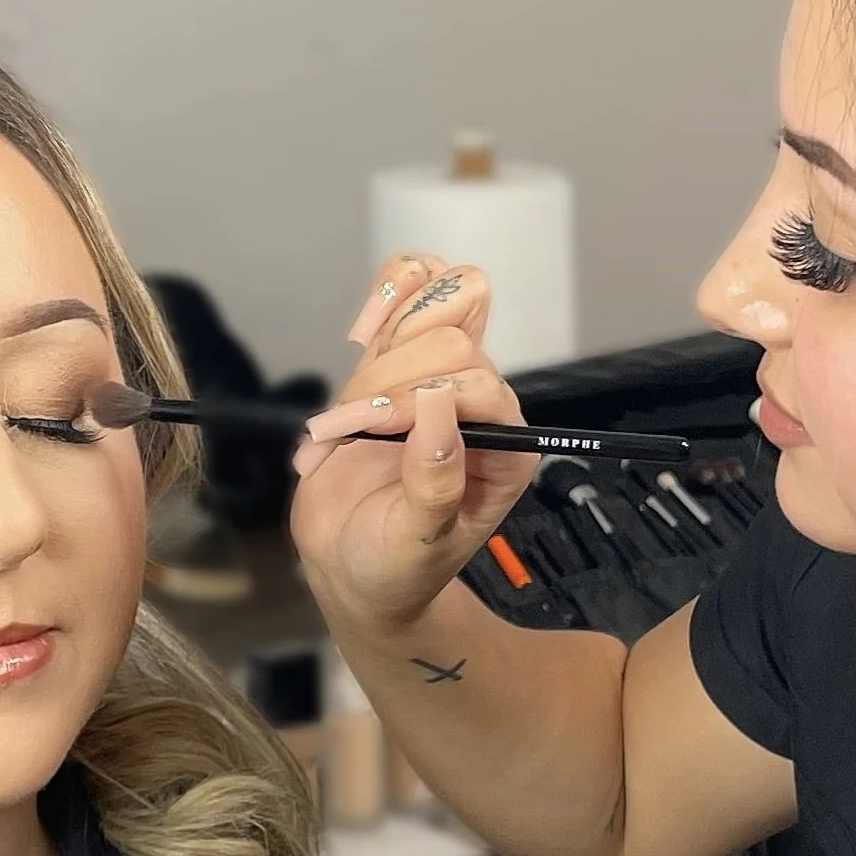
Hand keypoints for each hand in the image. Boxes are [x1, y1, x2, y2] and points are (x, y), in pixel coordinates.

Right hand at [287, 255, 538, 633]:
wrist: (352, 568)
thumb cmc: (393, 567)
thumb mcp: (418, 544)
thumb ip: (436, 483)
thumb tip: (440, 404)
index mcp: (506, 447)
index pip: (476, 383)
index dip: (414, 398)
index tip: (366, 430)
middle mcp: (482, 404)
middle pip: (452, 335)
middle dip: (388, 378)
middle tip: (350, 429)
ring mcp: (441, 374)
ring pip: (432, 301)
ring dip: (377, 352)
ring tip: (349, 407)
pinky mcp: (401, 359)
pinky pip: (411, 288)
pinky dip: (382, 299)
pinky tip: (359, 338)